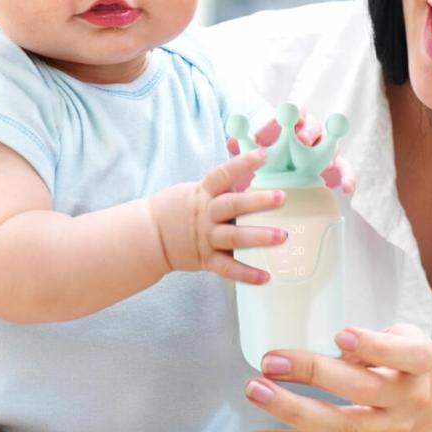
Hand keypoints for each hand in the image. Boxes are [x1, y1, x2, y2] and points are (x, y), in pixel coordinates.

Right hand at [148, 148, 286, 283]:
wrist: (149, 236)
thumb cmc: (179, 209)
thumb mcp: (198, 190)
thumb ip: (224, 184)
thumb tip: (251, 171)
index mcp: (204, 193)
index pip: (223, 175)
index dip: (242, 163)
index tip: (262, 155)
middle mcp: (206, 214)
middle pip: (232, 206)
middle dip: (257, 201)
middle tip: (281, 197)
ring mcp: (206, 238)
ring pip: (234, 237)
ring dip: (259, 237)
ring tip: (282, 236)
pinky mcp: (206, 260)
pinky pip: (227, 268)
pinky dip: (246, 274)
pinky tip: (266, 277)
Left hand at [227, 110, 355, 192]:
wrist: (278, 175)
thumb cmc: (265, 158)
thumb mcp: (252, 153)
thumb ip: (244, 146)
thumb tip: (231, 141)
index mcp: (290, 124)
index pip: (294, 113)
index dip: (291, 114)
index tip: (286, 117)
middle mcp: (309, 134)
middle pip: (315, 125)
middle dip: (309, 132)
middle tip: (302, 141)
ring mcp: (323, 151)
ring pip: (332, 145)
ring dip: (331, 153)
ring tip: (327, 166)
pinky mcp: (334, 169)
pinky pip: (344, 170)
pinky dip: (348, 178)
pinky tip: (347, 189)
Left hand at [228, 324, 431, 431]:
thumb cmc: (407, 373)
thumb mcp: (406, 346)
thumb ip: (376, 341)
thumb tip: (336, 345)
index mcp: (419, 365)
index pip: (408, 355)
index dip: (376, 347)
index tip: (341, 335)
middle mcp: (406, 401)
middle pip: (363, 389)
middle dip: (315, 374)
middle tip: (271, 360)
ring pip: (338, 424)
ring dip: (290, 408)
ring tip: (254, 390)